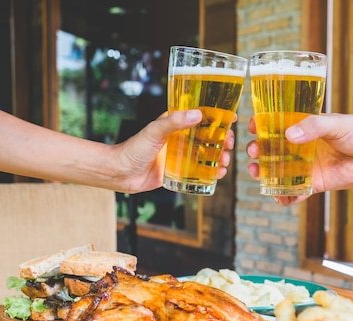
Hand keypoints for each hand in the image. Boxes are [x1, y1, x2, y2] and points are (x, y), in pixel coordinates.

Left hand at [115, 109, 235, 193]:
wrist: (121, 173)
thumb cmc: (133, 148)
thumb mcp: (155, 131)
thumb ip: (174, 122)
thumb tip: (197, 114)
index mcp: (176, 124)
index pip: (201, 117)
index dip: (218, 117)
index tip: (231, 118)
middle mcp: (181, 138)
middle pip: (209, 137)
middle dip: (223, 140)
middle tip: (229, 144)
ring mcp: (182, 155)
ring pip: (208, 154)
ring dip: (220, 157)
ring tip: (224, 161)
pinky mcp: (180, 171)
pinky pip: (200, 171)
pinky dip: (212, 172)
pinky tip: (218, 174)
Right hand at [246, 113, 352, 204]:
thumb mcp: (336, 124)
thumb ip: (313, 127)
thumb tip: (289, 134)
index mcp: (304, 127)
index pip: (276, 125)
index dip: (261, 126)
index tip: (251, 127)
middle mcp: (302, 147)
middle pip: (272, 150)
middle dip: (258, 153)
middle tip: (253, 153)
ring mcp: (308, 166)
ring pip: (280, 172)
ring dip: (265, 174)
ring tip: (257, 174)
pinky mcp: (317, 183)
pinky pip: (296, 191)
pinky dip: (286, 196)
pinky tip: (279, 197)